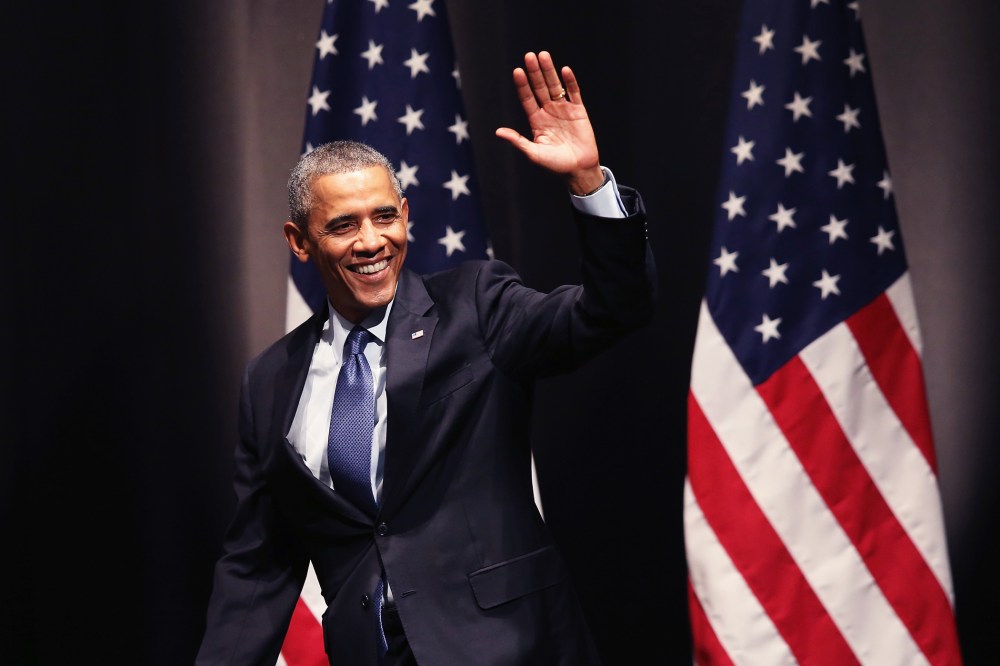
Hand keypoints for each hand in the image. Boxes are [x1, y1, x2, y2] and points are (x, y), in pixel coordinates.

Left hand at [495, 51, 604, 194]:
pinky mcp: (579, 111)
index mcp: (537, 120)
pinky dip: (570, 82)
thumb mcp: (534, 153)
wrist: (578, 169)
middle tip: (529, 56)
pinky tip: (564, 70)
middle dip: (535, 72)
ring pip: (555, 86)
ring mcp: (564, 109)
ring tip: (543, 56)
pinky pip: (574, 92)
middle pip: (540, 87)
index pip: (527, 98)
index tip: (517, 71)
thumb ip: (518, 141)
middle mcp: (548, 111)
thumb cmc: (555, 165)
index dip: (522, 85)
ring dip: (549, 71)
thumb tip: (498, 132)